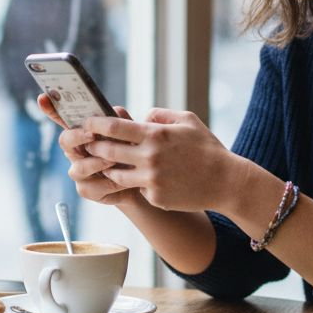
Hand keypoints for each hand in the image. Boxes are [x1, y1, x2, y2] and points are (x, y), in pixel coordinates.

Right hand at [38, 94, 143, 207]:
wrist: (141, 180)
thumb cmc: (130, 152)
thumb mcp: (128, 132)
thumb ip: (120, 120)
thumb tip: (114, 110)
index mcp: (83, 133)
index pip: (63, 118)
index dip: (51, 109)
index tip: (43, 97)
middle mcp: (76, 151)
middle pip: (65, 140)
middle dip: (77, 136)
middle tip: (92, 135)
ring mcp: (79, 171)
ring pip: (79, 167)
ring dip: (96, 163)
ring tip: (113, 161)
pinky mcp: (86, 190)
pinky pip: (93, 186)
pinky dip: (109, 183)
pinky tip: (121, 181)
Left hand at [78, 108, 242, 212]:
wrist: (226, 181)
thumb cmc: (206, 148)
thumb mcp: (187, 121)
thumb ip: (159, 115)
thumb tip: (139, 118)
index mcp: (155, 135)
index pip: (114, 127)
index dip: (95, 124)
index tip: (86, 123)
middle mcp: (150, 157)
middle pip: (107, 151)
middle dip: (94, 147)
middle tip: (88, 144)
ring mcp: (151, 180)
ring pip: (116, 174)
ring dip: (109, 168)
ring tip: (110, 163)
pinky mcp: (156, 197)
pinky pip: (136, 188)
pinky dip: (136, 183)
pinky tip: (141, 179)